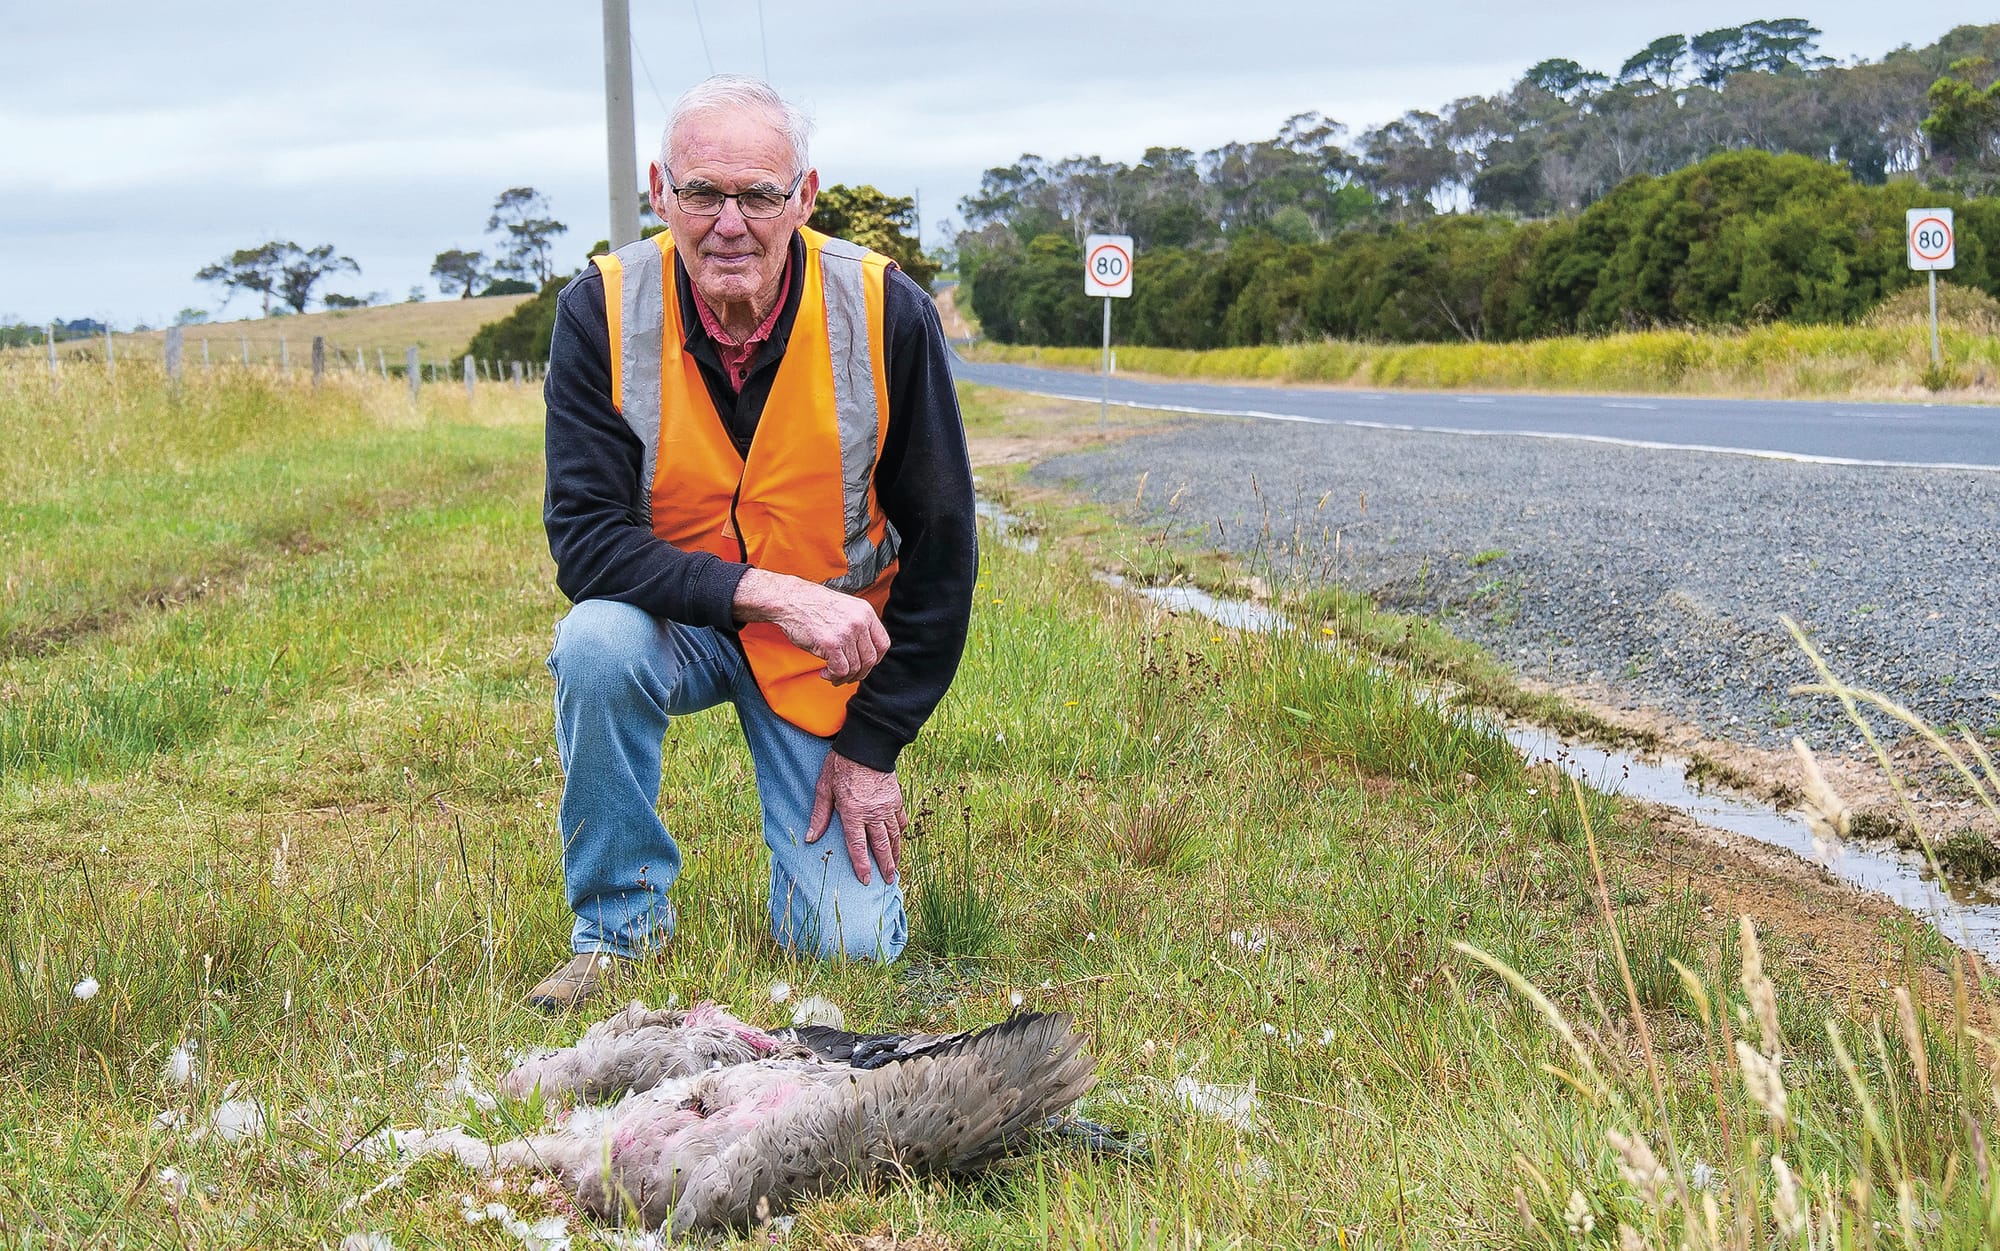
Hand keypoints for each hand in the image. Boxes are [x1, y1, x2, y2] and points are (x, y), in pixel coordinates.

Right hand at [733, 569, 888, 685]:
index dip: (875, 659)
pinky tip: (825, 672)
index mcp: (865, 612)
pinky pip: (840, 670)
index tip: (865, 665)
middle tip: (847, 676)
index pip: (883, 644)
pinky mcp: (831, 644)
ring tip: (832, 674)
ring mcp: (846, 633)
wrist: (790, 599)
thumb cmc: (812, 604)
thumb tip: (865, 651)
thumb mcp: (845, 607)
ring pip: (855, 667)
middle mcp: (859, 622)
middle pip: (870, 659)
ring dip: (843, 676)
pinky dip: (833, 676)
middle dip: (859, 673)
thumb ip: (859, 625)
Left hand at [805, 751, 906, 885]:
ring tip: (896, 867)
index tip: (866, 880)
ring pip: (894, 835)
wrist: (866, 745)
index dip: (862, 865)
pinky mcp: (896, 798)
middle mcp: (873, 813)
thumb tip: (811, 838)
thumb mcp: (824, 788)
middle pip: (881, 845)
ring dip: (896, 853)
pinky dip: (900, 832)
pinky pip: (900, 820)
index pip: (858, 846)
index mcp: (853, 813)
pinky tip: (900, 839)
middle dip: (885, 865)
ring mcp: (887, 806)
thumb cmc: (841, 765)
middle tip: (888, 880)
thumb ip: (819, 815)